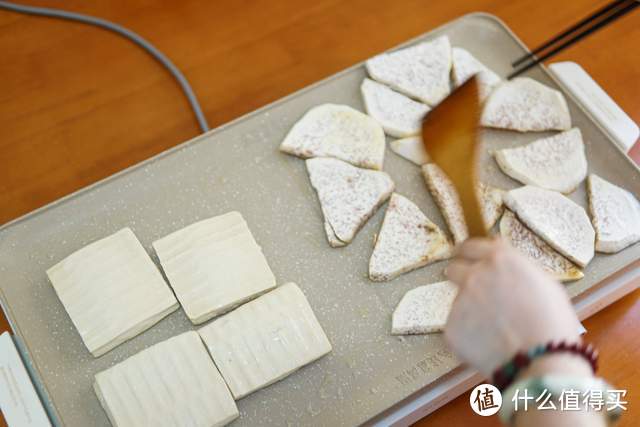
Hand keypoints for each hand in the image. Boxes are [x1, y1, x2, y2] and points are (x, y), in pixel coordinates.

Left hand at [444, 238, 581, 377]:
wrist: (543, 359)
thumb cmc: (553, 323)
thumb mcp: (544, 283)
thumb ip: (517, 269)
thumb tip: (503, 263)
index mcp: (500, 259)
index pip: (472, 245)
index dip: (468, 251)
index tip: (464, 255)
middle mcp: (475, 275)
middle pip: (455, 268)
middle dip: (460, 276)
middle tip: (472, 291)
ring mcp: (460, 301)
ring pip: (459, 301)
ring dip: (470, 310)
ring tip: (495, 329)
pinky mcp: (451, 327)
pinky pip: (458, 328)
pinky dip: (469, 335)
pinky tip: (489, 344)